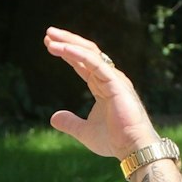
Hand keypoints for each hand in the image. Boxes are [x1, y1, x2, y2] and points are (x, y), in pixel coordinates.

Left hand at [44, 28, 159, 160]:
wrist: (132, 147)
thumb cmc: (114, 140)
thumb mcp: (84, 131)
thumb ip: (69, 123)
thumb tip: (53, 117)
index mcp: (102, 85)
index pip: (82, 63)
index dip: (67, 53)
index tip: (50, 45)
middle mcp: (109, 78)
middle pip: (86, 52)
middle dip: (67, 41)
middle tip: (48, 33)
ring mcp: (113, 78)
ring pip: (90, 54)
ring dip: (69, 43)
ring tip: (51, 37)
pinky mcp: (115, 83)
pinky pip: (95, 64)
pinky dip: (79, 55)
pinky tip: (64, 49)